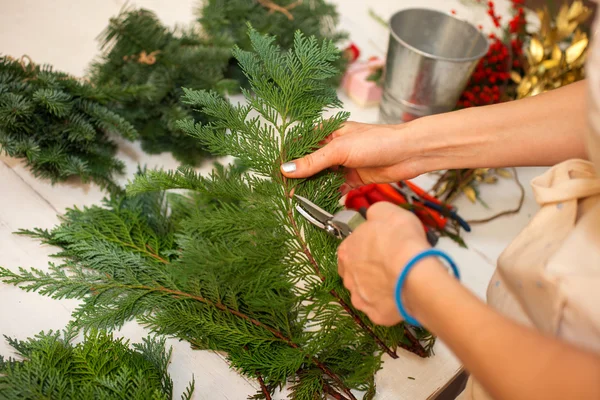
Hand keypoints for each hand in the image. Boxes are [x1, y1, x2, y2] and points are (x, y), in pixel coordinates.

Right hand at [281, 121, 426, 192]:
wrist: (409, 153)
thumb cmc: (378, 141)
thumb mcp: (340, 149)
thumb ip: (313, 161)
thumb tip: (287, 169)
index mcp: (329, 132)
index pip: (302, 144)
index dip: (289, 158)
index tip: (276, 172)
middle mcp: (335, 147)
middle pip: (311, 163)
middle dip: (299, 176)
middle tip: (284, 190)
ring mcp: (345, 163)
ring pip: (322, 177)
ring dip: (313, 187)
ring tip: (298, 199)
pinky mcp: (354, 177)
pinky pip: (336, 187)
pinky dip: (328, 195)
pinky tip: (319, 202)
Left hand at [336, 202, 430, 325]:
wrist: (414, 272)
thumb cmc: (401, 241)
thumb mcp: (387, 212)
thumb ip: (374, 213)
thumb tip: (372, 216)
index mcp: (347, 250)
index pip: (352, 247)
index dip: (368, 246)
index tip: (382, 246)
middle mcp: (348, 276)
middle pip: (356, 271)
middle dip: (371, 268)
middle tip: (391, 264)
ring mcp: (360, 297)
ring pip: (367, 291)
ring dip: (378, 286)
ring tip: (398, 279)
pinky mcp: (375, 314)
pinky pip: (381, 308)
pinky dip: (390, 302)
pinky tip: (401, 294)